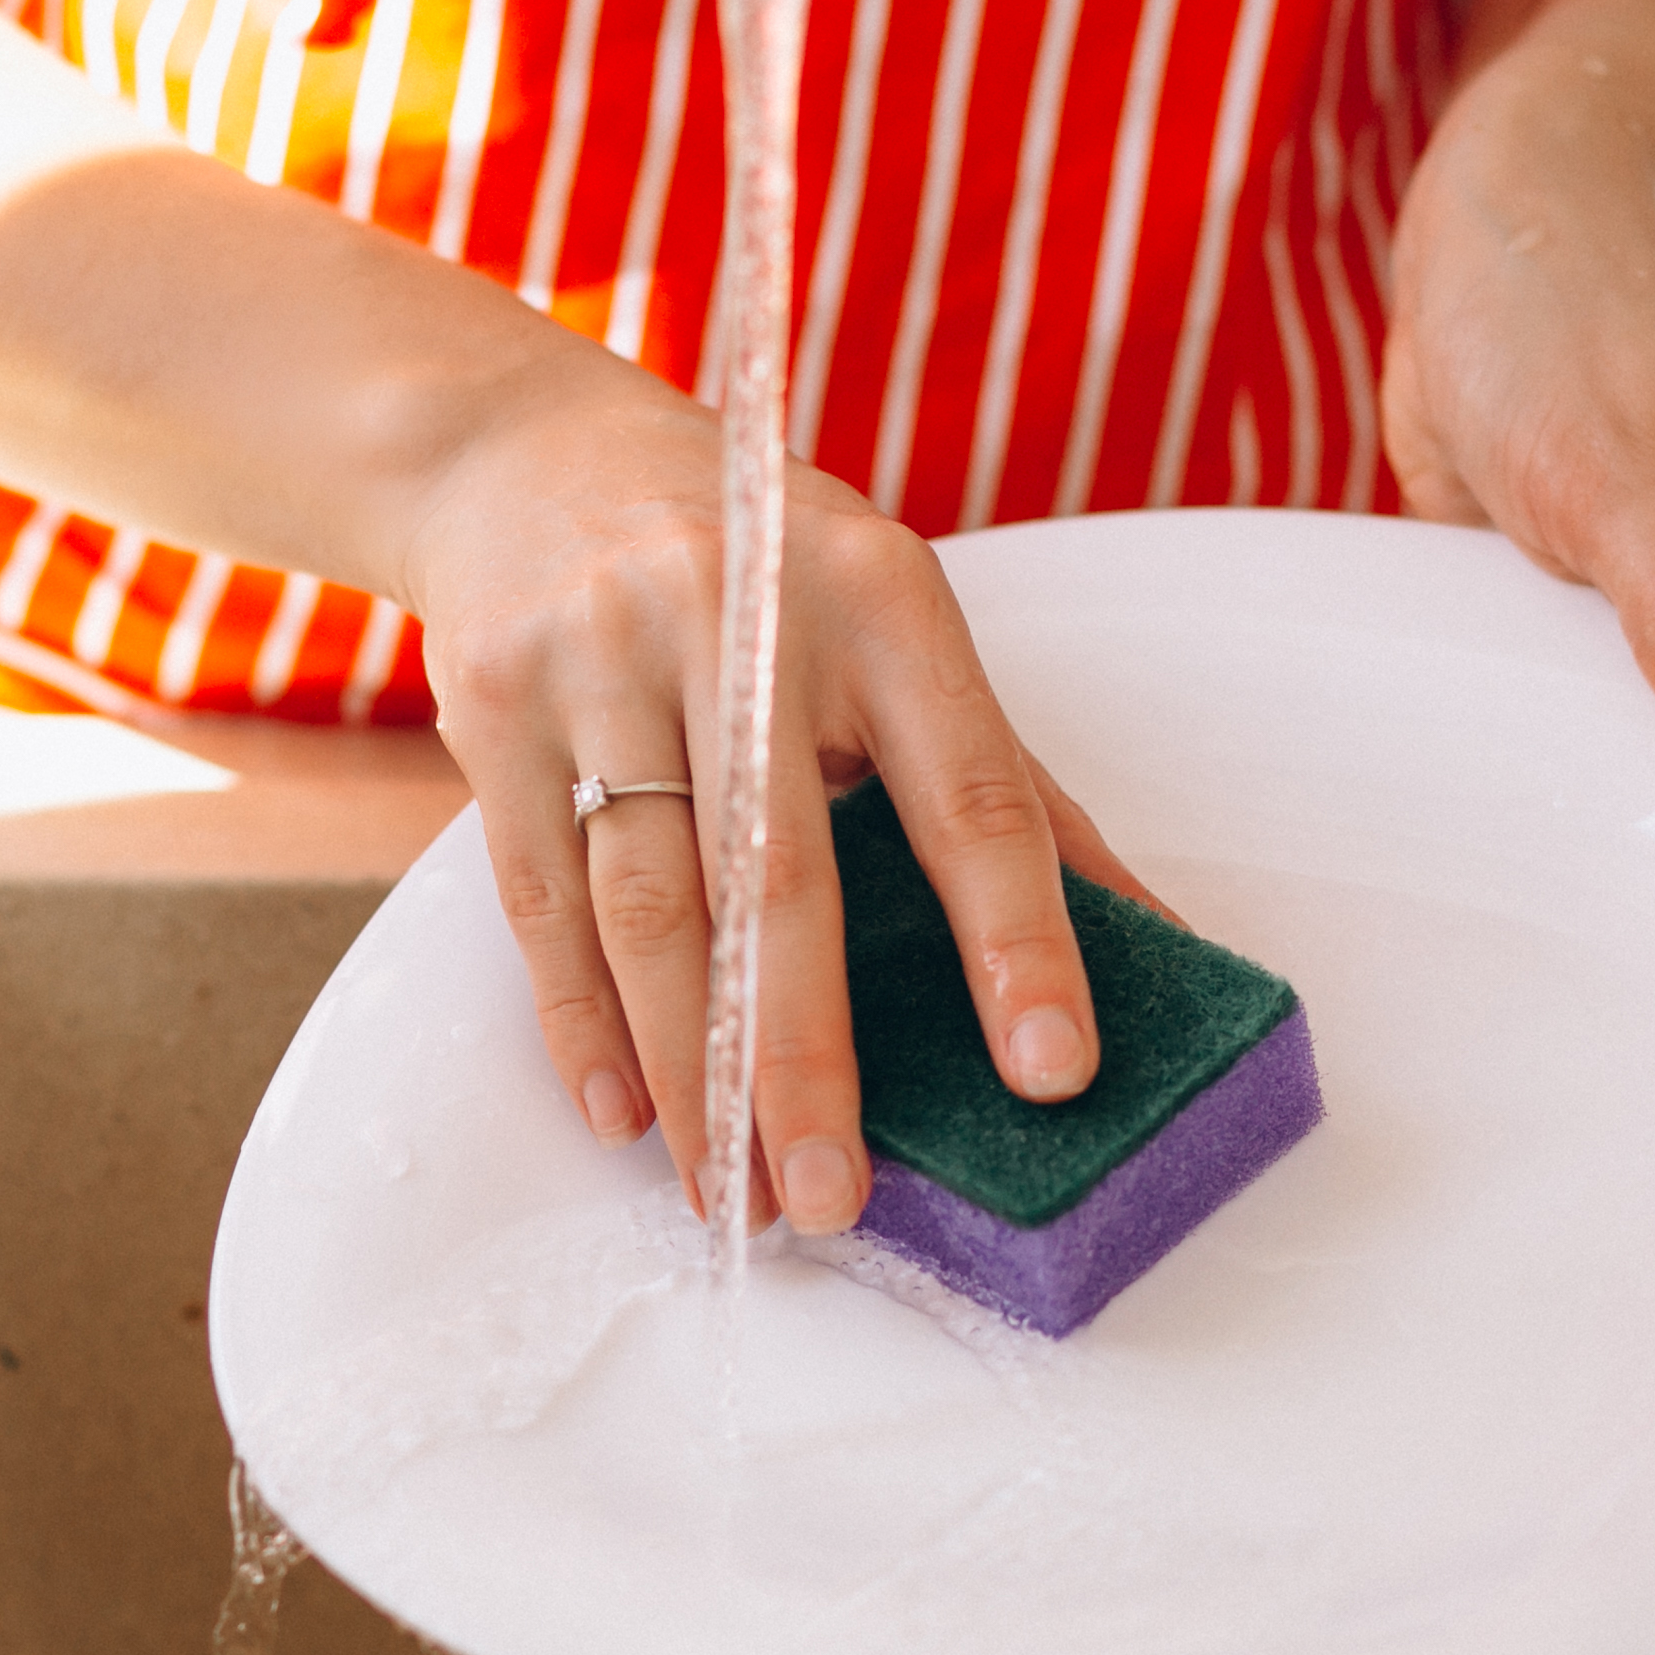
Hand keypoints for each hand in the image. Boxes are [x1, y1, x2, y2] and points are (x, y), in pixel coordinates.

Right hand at [399, 375, 1159, 1234]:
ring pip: (652, 905)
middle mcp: (739, 612)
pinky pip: (541, 898)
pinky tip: (623, 1116)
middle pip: (782, 875)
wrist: (521, 453)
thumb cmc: (752, 558)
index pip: (973, 792)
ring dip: (690, 1069)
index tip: (1055, 1071)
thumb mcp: (892, 621)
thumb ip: (1010, 780)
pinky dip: (582, 1023)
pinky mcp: (496, 703)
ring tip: (730, 1195)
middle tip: (834, 1201)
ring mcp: (603, 657)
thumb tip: (1158, 942)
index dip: (1017, 940)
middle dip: (806, 1058)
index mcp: (881, 594)